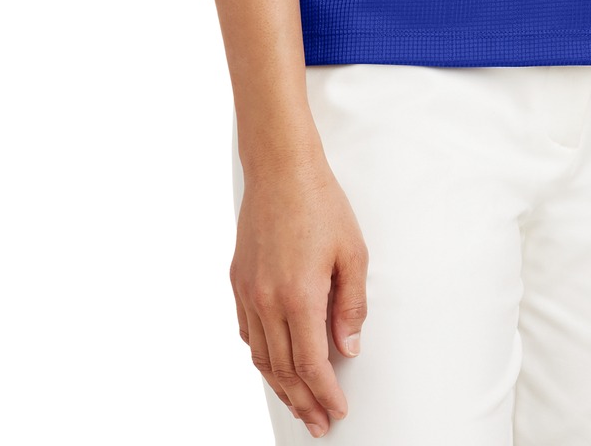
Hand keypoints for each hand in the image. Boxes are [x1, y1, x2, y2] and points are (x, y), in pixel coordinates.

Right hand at [231, 148, 369, 435]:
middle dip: (303, 402)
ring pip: (261, 357)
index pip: (312, 364)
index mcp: (299, 296)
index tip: (338, 411)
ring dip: (280, 387)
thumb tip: (349, 347)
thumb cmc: (321, 204)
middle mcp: (268, 301)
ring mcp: (248, 292)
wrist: (280, 169)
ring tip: (298, 404)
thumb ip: (351, 305)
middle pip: (284, 370)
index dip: (325, 393)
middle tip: (319, 423)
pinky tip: (274, 363)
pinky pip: (247, 333)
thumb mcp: (352, 253)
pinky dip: (261, 356)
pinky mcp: (238, 281)